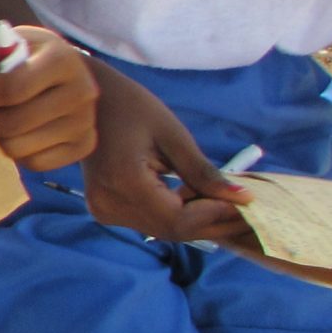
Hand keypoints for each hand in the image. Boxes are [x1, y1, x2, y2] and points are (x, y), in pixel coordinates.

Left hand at [0, 27, 98, 168]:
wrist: (72, 74)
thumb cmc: (29, 57)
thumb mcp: (8, 45)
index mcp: (62, 59)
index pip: (10, 89)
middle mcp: (81, 92)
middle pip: (12, 124)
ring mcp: (85, 122)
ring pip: (18, 148)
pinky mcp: (85, 146)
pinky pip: (34, 163)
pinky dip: (15, 152)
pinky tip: (11, 134)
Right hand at [80, 70, 250, 241]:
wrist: (86, 101)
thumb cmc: (130, 106)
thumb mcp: (172, 134)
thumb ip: (204, 172)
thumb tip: (243, 199)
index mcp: (125, 183)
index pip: (179, 220)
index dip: (214, 216)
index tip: (245, 203)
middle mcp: (110, 205)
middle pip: (171, 230)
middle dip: (210, 221)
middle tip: (241, 206)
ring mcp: (104, 210)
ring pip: (161, 229)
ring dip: (194, 218)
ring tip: (218, 197)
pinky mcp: (105, 209)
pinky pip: (149, 221)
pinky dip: (174, 214)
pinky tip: (190, 195)